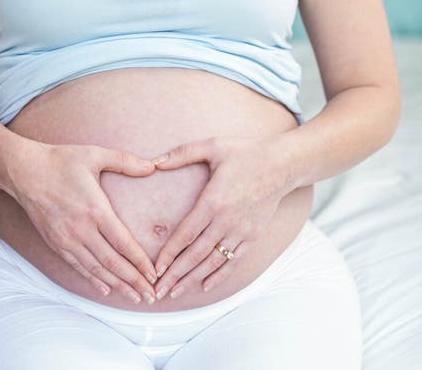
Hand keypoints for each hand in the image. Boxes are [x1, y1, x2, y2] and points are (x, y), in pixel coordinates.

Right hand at [11, 140, 158, 302]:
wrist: (25, 171)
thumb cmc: (61, 160)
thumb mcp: (95, 154)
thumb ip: (125, 161)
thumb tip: (153, 166)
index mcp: (95, 209)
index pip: (123, 243)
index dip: (140, 261)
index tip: (154, 274)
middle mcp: (82, 229)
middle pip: (112, 262)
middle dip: (134, 281)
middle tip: (151, 296)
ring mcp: (67, 239)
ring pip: (96, 269)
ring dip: (117, 285)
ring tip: (135, 297)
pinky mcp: (56, 243)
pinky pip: (78, 267)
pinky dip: (94, 280)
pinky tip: (106, 289)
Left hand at [149, 134, 287, 299]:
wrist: (282, 164)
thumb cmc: (245, 151)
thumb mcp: (213, 145)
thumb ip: (182, 153)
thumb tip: (154, 161)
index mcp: (213, 201)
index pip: (186, 234)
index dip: (169, 254)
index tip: (155, 268)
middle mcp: (226, 221)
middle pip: (196, 254)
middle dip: (175, 274)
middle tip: (157, 291)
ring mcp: (242, 231)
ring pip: (213, 262)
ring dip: (193, 279)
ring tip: (175, 292)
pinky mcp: (254, 236)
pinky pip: (234, 261)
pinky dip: (219, 275)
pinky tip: (205, 285)